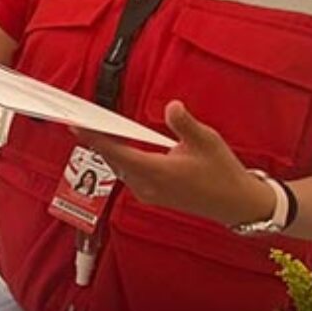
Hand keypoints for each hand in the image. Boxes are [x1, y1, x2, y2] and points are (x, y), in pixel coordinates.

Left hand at [84, 101, 274, 227]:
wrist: (236, 204)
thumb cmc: (223, 172)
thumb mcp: (207, 141)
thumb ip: (185, 124)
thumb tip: (172, 106)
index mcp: (158, 173)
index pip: (116, 152)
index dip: (93, 138)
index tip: (75, 125)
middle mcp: (147, 186)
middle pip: (113, 159)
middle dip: (95, 139)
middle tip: (78, 119)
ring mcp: (148, 193)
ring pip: (119, 168)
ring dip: (107, 149)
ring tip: (92, 128)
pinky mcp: (152, 195)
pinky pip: (128, 174)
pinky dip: (120, 158)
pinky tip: (117, 144)